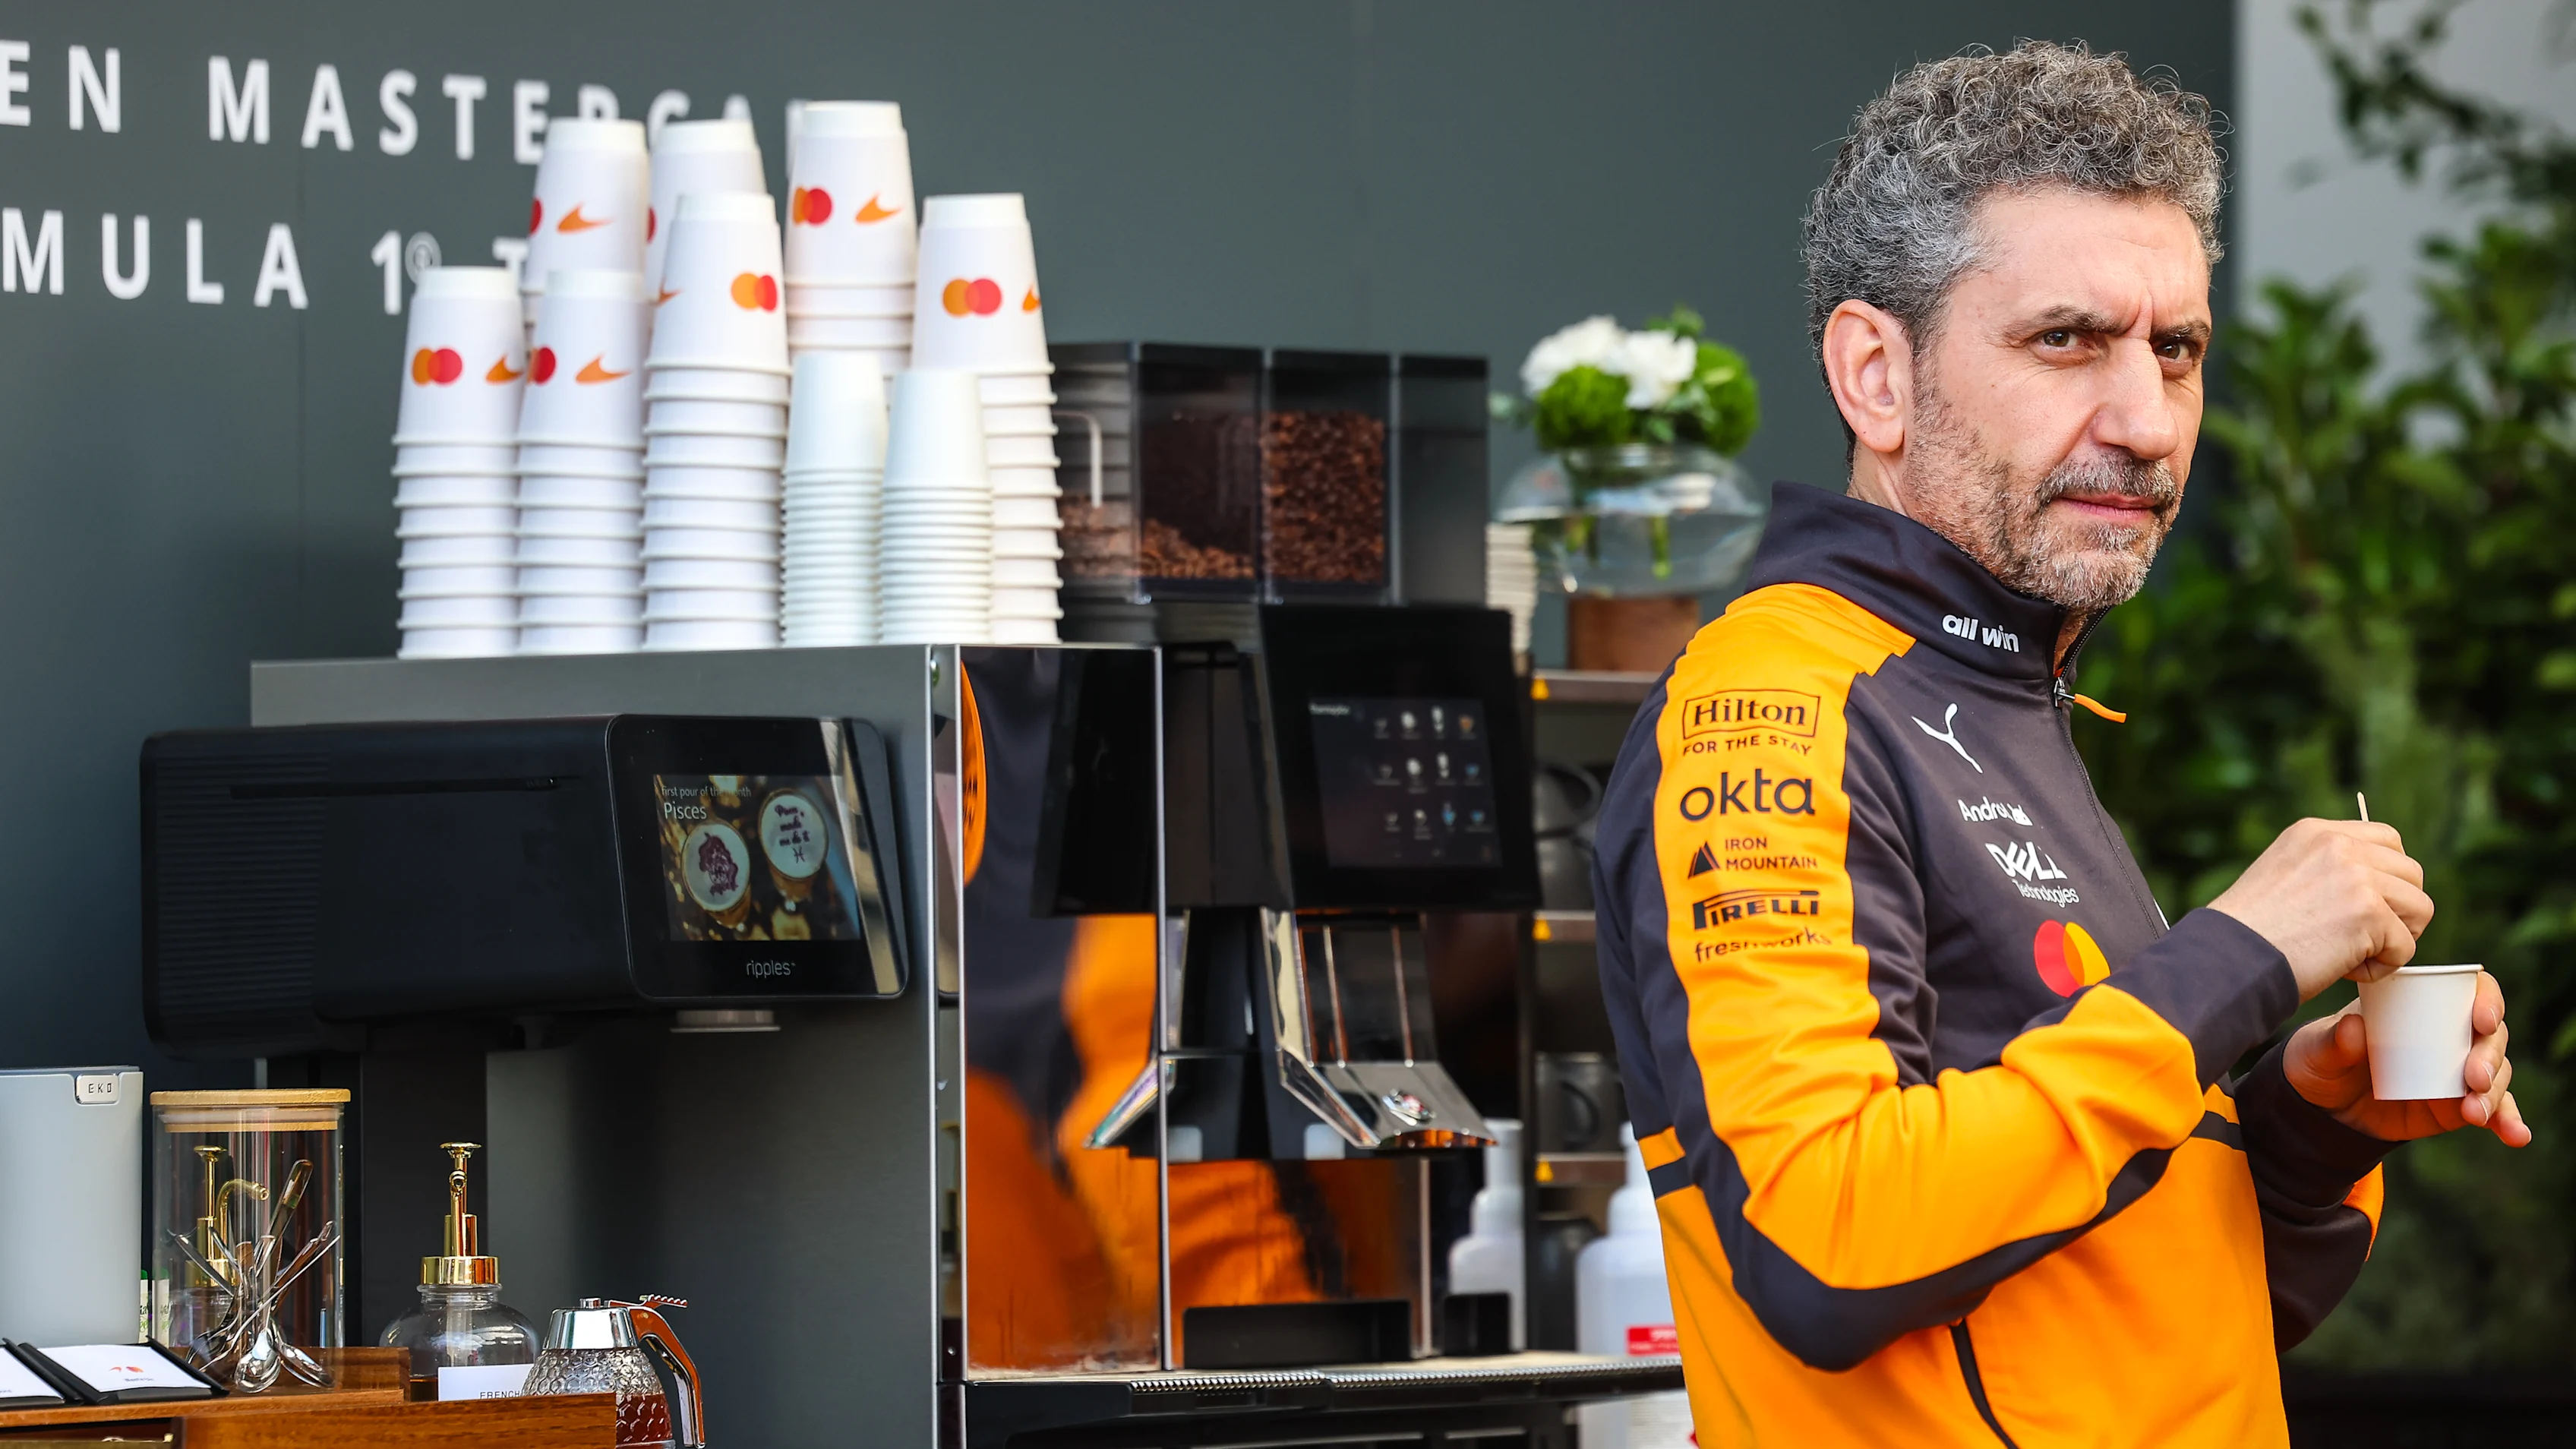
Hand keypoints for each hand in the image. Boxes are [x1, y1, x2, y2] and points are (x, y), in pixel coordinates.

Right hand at [2208, 819, 2433, 999]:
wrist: (2227, 959)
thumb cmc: (2250, 934)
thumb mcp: (2283, 875)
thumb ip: (2325, 867)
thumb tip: (2373, 884)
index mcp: (2316, 832)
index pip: (2387, 840)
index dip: (2387, 879)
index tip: (2362, 909)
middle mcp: (2338, 845)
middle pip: (2412, 874)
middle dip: (2398, 911)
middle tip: (2361, 939)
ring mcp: (2356, 876)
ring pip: (2420, 909)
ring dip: (2394, 939)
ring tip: (2352, 955)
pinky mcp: (2368, 913)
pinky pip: (2405, 947)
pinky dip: (2379, 969)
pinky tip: (2343, 969)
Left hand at [2283, 972, 2530, 1145]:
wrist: (2318, 1110)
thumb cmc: (2318, 1061)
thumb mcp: (2315, 1048)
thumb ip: (2333, 1040)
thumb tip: (2354, 1027)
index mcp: (2416, 1005)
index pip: (2466, 990)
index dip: (2485, 999)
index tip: (2481, 1020)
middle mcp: (2446, 1033)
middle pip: (2490, 1034)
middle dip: (2490, 1055)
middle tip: (2473, 1078)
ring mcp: (2454, 1070)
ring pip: (2496, 1072)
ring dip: (2496, 1092)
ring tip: (2476, 1112)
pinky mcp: (2456, 1105)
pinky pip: (2491, 1110)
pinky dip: (2507, 1121)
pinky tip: (2516, 1135)